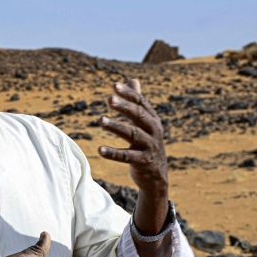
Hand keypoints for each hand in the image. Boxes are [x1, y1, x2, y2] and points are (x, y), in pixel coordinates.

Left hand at [98, 79, 168, 234]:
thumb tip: (133, 80)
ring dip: (116, 126)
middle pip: (138, 115)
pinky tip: (100, 149)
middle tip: (109, 99)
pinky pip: (126, 156)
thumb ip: (137, 102)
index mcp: (152, 119)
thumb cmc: (146, 144)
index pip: (141, 103)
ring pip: (132, 134)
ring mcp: (149, 146)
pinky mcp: (143, 162)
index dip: (129, 94)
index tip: (114, 85)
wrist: (156, 176)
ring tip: (100, 120)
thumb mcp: (144, 122)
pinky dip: (113, 153)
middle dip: (124, 106)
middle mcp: (153, 131)